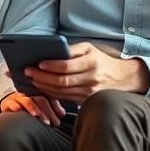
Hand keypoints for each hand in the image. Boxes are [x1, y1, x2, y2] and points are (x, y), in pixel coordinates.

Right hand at [0, 91, 65, 126]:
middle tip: (51, 122)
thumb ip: (52, 108)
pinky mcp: (7, 102)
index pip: (50, 97)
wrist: (9, 105)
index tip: (61, 116)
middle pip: (39, 99)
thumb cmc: (28, 107)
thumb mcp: (41, 106)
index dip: (55, 106)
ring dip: (32, 107)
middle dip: (47, 110)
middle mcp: (29, 93)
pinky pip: (11, 103)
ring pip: (26, 100)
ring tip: (36, 115)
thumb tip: (63, 113)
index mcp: (39, 93)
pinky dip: (15, 106)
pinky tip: (18, 110)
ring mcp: (18, 97)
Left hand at [25, 42, 149, 103]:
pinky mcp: (85, 101)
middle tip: (28, 72)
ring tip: (31, 79)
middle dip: (42, 77)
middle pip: (62, 81)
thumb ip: (72, 50)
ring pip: (61, 92)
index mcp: (92, 63)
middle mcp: (91, 79)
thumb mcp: (90, 49)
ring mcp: (89, 93)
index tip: (39, 64)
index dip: (51, 66)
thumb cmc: (101, 60)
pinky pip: (64, 98)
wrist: (122, 79)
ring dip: (43, 86)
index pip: (68, 66)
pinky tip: (41, 87)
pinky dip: (51, 93)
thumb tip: (52, 51)